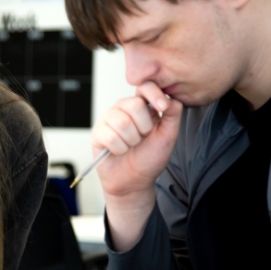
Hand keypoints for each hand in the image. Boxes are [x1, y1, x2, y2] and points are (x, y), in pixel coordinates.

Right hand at [91, 82, 182, 248]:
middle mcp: (123, 109)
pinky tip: (119, 151)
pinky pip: (110, 136)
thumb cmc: (149, 159)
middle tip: (142, 138)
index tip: (162, 107)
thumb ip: (172, 116)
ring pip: (121, 121)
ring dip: (131, 140)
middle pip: (133, 104)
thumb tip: (173, 99)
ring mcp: (108, 119)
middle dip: (143, 127)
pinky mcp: (98, 132)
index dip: (154, 94)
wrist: (134, 182)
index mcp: (141, 107)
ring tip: (130, 146)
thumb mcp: (168, 137)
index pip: (145, 87)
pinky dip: (119, 148)